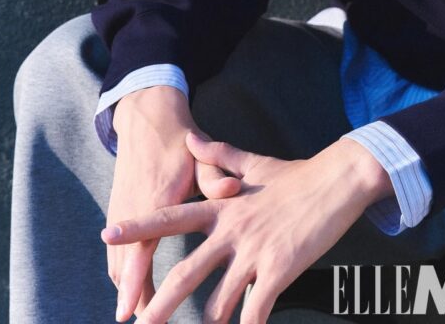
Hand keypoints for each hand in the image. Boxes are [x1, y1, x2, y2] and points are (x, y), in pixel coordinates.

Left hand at [103, 131, 392, 323]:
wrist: (336, 180)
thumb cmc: (294, 175)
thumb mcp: (252, 163)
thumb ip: (218, 156)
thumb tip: (192, 138)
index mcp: (221, 207)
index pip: (171, 216)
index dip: (140, 227)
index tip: (109, 234)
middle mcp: (232, 230)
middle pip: (185, 271)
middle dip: (159, 303)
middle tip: (139, 323)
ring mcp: (254, 251)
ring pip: (218, 300)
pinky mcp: (279, 269)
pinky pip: (256, 309)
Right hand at [107, 89, 241, 321]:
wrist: (146, 117)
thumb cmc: (178, 140)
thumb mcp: (199, 152)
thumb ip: (216, 174)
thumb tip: (235, 189)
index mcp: (153, 199)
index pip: (140, 249)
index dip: (134, 283)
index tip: (130, 312)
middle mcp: (132, 209)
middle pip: (124, 265)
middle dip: (131, 297)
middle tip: (147, 322)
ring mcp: (122, 211)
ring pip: (117, 261)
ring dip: (127, 287)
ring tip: (142, 313)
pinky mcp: (119, 210)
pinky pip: (117, 250)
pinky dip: (123, 271)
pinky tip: (135, 287)